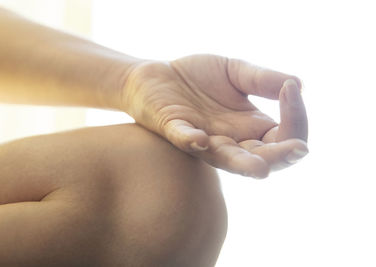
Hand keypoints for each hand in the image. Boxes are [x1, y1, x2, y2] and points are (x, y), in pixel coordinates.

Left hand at [121, 54, 307, 177]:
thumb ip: (263, 80)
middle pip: (261, 159)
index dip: (295, 119)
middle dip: (280, 155)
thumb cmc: (198, 78)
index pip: (283, 137)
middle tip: (299, 148)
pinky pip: (182, 139)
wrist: (158, 74)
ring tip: (260, 168)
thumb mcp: (236, 72)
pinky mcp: (173, 128)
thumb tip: (299, 84)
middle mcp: (230, 139)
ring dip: (242, 164)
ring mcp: (202, 137)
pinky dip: (191, 140)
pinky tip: (202, 139)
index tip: (292, 89)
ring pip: (224, 159)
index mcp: (250, 127)